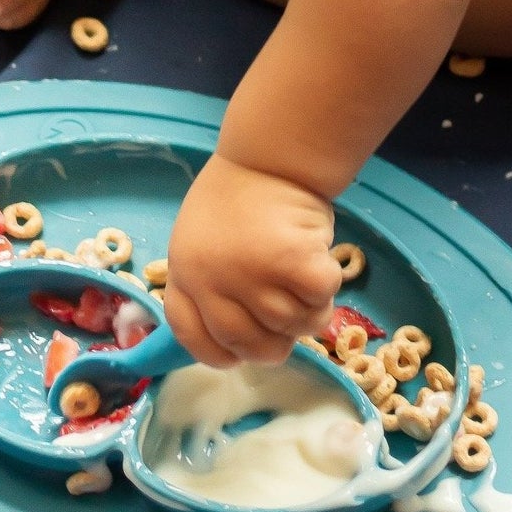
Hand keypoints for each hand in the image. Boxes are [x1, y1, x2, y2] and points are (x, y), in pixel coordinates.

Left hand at [163, 153, 341, 365]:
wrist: (270, 156)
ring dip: (308, 314)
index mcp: (184, 274)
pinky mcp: (290, 262)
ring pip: (289, 327)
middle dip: (274, 344)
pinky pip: (317, 303)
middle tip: (289, 323)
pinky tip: (321, 267)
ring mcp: (250, 273)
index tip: (238, 355)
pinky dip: (326, 293)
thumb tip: (241, 343)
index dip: (218, 354)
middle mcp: (211, 279)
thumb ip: (212, 287)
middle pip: (247, 344)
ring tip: (306, 285)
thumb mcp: (202, 243)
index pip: (192, 336)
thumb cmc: (239, 198)